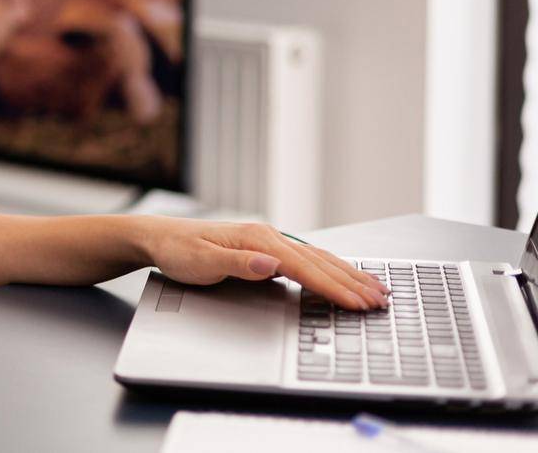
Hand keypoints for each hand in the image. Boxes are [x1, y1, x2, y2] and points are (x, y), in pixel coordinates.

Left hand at [131, 217, 389, 309]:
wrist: (158, 237)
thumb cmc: (177, 251)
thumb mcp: (201, 261)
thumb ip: (238, 263)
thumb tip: (271, 264)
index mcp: (257, 239)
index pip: (304, 268)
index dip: (332, 287)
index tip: (357, 303)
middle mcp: (268, 236)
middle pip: (319, 261)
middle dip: (352, 282)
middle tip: (382, 301)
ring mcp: (269, 241)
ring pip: (318, 258)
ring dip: (348, 274)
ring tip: (376, 289)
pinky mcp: (266, 249)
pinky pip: (307, 260)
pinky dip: (331, 269)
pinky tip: (344, 276)